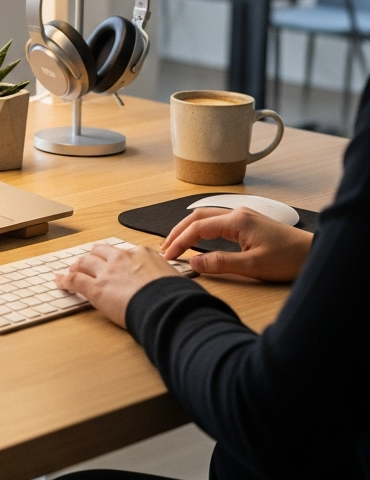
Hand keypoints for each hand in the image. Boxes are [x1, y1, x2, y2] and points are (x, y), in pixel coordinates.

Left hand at [55, 244, 178, 328]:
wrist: (168, 307)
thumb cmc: (177, 297)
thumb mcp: (175, 280)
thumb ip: (167, 279)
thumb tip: (177, 288)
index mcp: (142, 254)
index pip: (124, 252)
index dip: (116, 259)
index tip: (115, 263)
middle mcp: (122, 258)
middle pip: (100, 252)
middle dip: (93, 256)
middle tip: (87, 262)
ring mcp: (107, 272)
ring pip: (85, 262)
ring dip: (77, 266)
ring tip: (71, 270)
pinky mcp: (96, 288)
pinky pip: (74, 280)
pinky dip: (64, 280)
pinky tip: (59, 282)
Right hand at [162, 207, 312, 281]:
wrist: (314, 254)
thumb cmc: (288, 259)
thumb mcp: (253, 266)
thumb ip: (220, 263)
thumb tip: (194, 262)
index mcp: (236, 220)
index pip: (197, 227)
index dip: (179, 241)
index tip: (168, 255)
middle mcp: (237, 213)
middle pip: (197, 216)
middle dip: (178, 231)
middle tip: (165, 247)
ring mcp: (243, 216)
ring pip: (206, 217)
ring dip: (188, 228)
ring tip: (176, 243)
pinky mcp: (248, 222)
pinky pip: (217, 221)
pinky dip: (201, 229)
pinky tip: (198, 238)